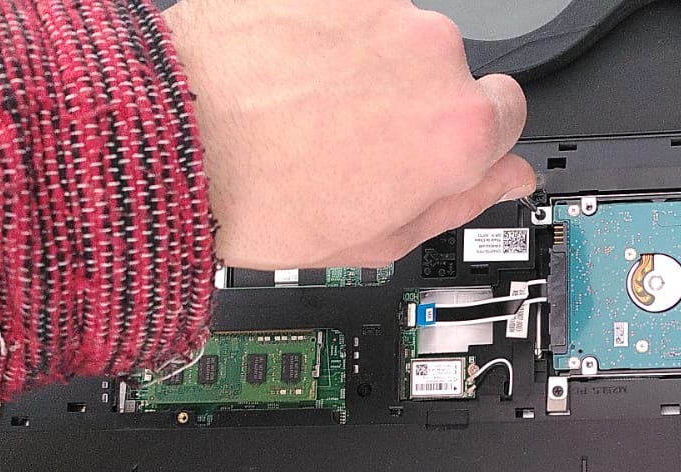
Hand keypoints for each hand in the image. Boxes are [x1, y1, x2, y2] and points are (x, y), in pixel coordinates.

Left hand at [163, 0, 536, 269]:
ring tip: (307, 110)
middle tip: (356, 143)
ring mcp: (380, 11)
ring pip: (396, 39)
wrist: (170, 140)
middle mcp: (432, 56)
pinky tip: (287, 76)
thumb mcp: (378, 239)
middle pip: (450, 75)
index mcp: (459, 130)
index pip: (510, 117)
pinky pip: (346, 10)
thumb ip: (459, 202)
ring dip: (367, 67)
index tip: (441, 150)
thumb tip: (501, 179)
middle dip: (415, 103)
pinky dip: (325, 36)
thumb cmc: (259, 197)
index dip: (473, 140)